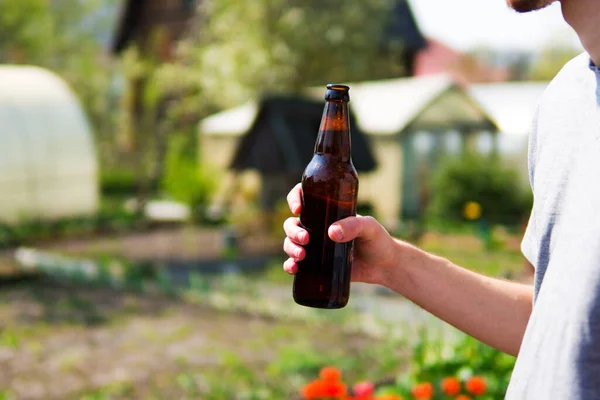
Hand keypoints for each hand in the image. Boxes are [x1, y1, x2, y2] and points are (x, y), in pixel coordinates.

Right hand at [282, 183, 397, 283]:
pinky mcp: (315, 265)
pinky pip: (295, 263)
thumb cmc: (378, 240)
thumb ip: (354, 226)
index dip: (294, 199)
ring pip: (290, 242)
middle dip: (292, 230)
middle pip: (292, 223)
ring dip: (290, 247)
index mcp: (328, 212)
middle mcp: (317, 227)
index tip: (297, 208)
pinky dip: (289, 265)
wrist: (384, 266)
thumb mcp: (370, 227)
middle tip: (305, 239)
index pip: (305, 198)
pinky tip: (293, 268)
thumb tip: (331, 233)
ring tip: (301, 256)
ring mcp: (315, 247)